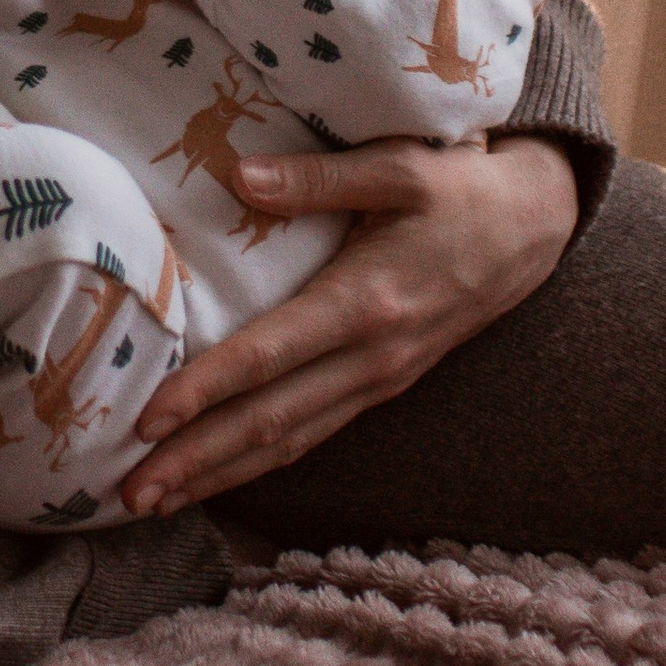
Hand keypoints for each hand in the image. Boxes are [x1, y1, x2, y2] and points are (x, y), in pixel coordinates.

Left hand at [121, 134, 580, 514]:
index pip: (269, 358)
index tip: (147, 419)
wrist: (536, 226)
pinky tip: (218, 476)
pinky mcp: (384, 386)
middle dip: (196, 461)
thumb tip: (240, 177)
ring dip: (220, 474)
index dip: (205, 391)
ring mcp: (381, 380)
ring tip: (154, 500)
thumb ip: (319, 176)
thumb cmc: (463, 188)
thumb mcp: (402, 165)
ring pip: (290, 441)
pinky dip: (260, 462)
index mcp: (367, 302)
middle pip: (271, 422)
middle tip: (128, 492)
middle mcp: (373, 357)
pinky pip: (313, 434)